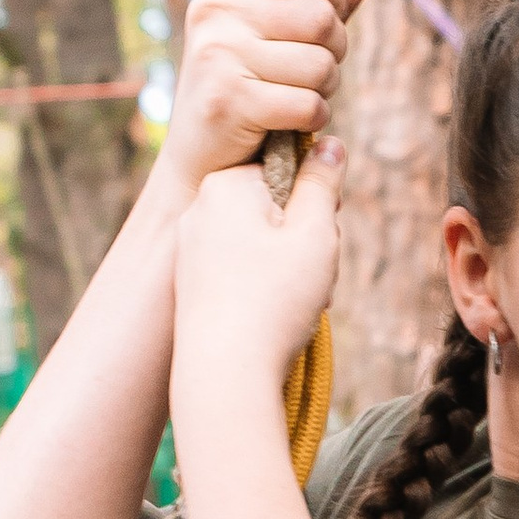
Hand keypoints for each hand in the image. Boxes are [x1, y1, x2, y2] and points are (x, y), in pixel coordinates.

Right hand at [147, 0, 379, 213]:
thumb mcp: (287, 30)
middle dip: (334, 47)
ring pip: (320, 62)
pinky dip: (314, 118)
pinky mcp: (227, 100)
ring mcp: (217, 53)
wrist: (202, 158)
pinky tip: (292, 122)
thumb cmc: (253, 85)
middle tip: (312, 69)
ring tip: (299, 95)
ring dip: (325, 87)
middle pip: (319, 14)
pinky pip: (308, 103)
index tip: (326, 12)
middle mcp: (215, 10)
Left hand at [171, 144, 342, 394]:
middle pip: (273, 208)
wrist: (224, 374)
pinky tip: (273, 320)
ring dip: (288, 270)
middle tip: (310, 276)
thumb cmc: (273, 300)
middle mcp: (198, 209)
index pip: (287, 170)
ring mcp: (190, 248)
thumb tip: (329, 143)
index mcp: (225, 184)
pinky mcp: (190, 284)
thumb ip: (323, 182)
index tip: (321, 236)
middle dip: (301, 240)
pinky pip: (240, 272)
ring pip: (259, 244)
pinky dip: (263, 290)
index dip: (315, 204)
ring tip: (295, 304)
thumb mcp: (315, 232)